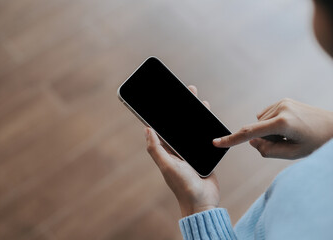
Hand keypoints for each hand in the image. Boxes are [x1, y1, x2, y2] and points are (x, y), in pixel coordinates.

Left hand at [145, 85, 219, 216]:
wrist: (203, 201)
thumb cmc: (183, 186)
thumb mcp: (167, 166)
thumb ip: (156, 149)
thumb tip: (146, 128)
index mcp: (166, 150)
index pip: (162, 128)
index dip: (161, 114)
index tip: (162, 98)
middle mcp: (177, 149)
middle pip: (178, 124)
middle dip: (180, 108)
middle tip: (184, 90)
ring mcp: (190, 151)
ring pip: (191, 128)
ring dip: (193, 114)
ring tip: (196, 99)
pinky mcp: (202, 153)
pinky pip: (202, 136)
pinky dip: (204, 125)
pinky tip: (207, 114)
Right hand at [213, 98, 332, 158]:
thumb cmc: (317, 143)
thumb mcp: (293, 154)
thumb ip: (268, 151)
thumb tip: (252, 141)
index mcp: (283, 123)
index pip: (250, 133)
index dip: (231, 140)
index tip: (216, 143)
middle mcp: (280, 108)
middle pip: (257, 130)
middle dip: (265, 139)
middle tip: (286, 142)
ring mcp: (282, 102)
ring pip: (260, 123)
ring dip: (269, 132)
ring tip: (290, 133)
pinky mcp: (283, 100)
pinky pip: (266, 116)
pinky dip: (271, 124)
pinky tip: (286, 126)